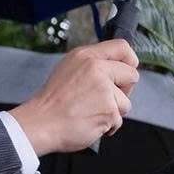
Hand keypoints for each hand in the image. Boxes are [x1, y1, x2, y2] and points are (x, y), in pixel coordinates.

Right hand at [8, 39, 138, 155]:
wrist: (41, 122)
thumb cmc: (53, 101)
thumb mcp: (69, 69)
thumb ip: (92, 65)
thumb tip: (115, 67)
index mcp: (85, 56)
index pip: (122, 47)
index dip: (129, 61)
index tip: (125, 73)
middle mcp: (96, 68)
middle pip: (132, 74)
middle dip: (125, 90)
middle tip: (106, 98)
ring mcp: (104, 89)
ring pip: (126, 102)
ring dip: (114, 111)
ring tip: (92, 112)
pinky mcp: (109, 110)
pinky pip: (119, 120)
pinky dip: (108, 126)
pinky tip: (91, 122)